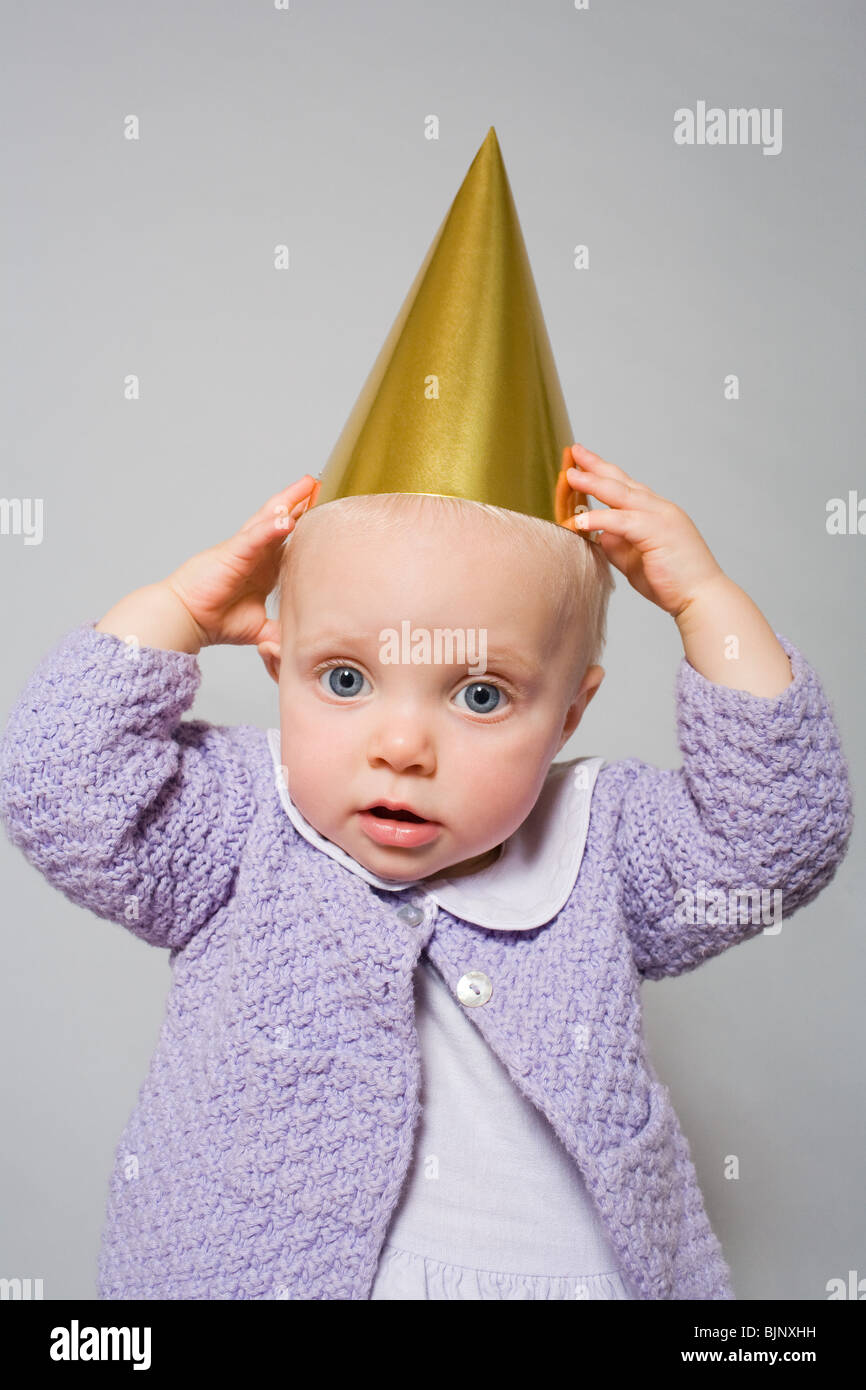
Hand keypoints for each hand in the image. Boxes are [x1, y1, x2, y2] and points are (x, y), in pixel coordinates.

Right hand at [163, 475, 317, 648]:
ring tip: (308, 485)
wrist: (187, 619)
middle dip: (301, 502)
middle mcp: (256, 554)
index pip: (290, 541)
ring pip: (269, 519)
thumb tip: (298, 644)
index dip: (307, 525)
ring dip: (288, 501)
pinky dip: (270, 528)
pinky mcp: (233, 554)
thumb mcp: (260, 628)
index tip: (326, 511)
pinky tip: (287, 518)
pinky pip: (254, 538)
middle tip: (320, 484)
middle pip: (282, 520)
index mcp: (264, 568)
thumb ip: (280, 632)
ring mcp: (244, 550)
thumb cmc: (215, 619)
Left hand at [567, 443, 723, 617]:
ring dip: (594, 484)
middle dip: (596, 465)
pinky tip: (580, 520)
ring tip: (571, 476)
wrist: (701, 598)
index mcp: (657, 513)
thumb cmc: (671, 582)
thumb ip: (618, 545)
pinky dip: (601, 518)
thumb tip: (599, 534)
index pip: (626, 487)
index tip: (582, 461)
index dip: (603, 473)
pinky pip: (623, 521)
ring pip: (621, 494)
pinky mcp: (658, 532)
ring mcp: (661, 517)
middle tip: (574, 451)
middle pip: (622, 481)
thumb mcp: (635, 561)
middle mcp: (660, 509)